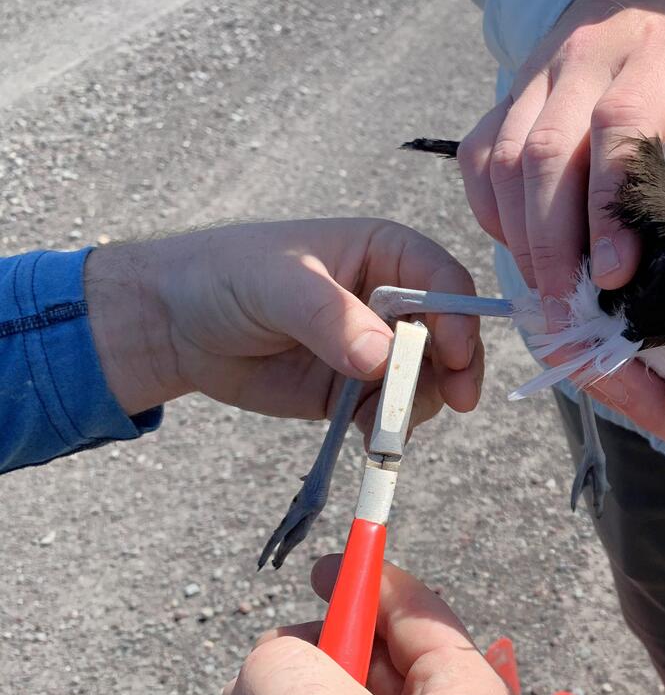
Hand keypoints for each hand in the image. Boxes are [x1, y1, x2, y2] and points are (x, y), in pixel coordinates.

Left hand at [84, 219, 483, 431]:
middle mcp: (391, 300)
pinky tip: (374, 441)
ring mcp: (376, 348)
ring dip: (420, 404)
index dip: (459, 316)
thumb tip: (382, 358)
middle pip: (448, 335)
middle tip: (457, 400)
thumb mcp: (276, 283)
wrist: (174, 326)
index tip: (456, 354)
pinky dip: (390, 430)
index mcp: (384, 253)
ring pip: (427, 380)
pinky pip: (390, 413)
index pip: (443, 281)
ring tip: (392, 424)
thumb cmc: (225, 276)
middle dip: (457, 369)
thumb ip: (330, 316)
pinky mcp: (355, 391)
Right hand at [458, 0, 664, 455]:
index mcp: (660, 49)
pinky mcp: (504, 106)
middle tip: (584, 322)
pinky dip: (498, 226)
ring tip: (560, 318)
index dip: (613, 204)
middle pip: (546, 158)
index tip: (620, 276)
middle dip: (558, 248)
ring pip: (505, 169)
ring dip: (527, 249)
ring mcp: (533, 82)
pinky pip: (483, 172)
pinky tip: (535, 272)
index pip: (621, 122)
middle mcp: (583, 59)